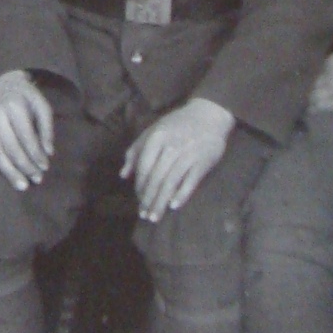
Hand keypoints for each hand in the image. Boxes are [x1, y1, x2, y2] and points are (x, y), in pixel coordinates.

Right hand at [0, 70, 54, 190]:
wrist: (2, 84)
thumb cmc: (26, 97)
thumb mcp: (42, 106)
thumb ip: (47, 128)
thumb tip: (48, 153)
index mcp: (14, 107)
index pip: (26, 136)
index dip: (36, 154)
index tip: (45, 167)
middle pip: (10, 147)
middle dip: (25, 166)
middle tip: (37, 179)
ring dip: (8, 170)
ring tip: (21, 185)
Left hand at [122, 98, 234, 222]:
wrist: (208, 115)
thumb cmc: (177, 125)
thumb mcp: (153, 131)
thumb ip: (136, 151)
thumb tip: (124, 174)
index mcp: (156, 138)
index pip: (144, 167)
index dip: (139, 186)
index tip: (138, 200)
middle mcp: (171, 146)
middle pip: (156, 178)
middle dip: (148, 199)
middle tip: (144, 215)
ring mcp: (187, 155)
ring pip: (170, 182)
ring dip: (161, 202)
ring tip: (154, 216)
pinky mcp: (202, 162)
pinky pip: (190, 182)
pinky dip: (181, 195)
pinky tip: (173, 206)